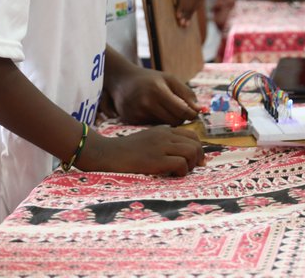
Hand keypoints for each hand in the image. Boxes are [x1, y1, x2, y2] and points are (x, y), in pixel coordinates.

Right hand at [78, 125, 203, 175]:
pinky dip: (181, 172)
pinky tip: (172, 175)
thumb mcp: (148, 140)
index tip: (195, 161)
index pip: (192, 135)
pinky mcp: (155, 160)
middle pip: (196, 143)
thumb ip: (164, 142)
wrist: (106, 153)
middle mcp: (165, 135)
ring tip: (180, 172)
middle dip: (198, 158)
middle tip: (190, 169)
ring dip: (191, 165)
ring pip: (192, 152)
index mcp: (164, 130)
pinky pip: (181, 163)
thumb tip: (185, 155)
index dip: (198, 149)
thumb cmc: (126, 151)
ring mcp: (161, 146)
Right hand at [106, 64, 201, 124]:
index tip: (194, 113)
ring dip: (169, 120)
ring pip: (164, 126)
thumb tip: (199, 110)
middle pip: (174, 121)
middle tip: (181, 111)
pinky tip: (153, 112)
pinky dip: (157, 122)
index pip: (182, 111)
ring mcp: (138, 113)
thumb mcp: (169, 79)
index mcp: (158, 91)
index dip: (191, 114)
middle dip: (181, 118)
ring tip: (165, 109)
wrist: (122, 81)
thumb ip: (186, 94)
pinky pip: (153, 126)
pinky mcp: (132, 121)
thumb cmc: (150, 79)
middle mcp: (146, 103)